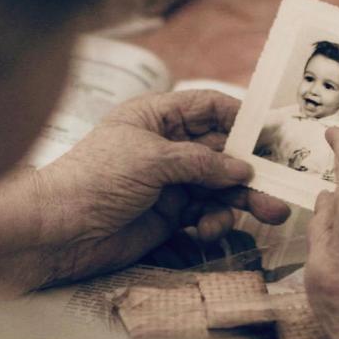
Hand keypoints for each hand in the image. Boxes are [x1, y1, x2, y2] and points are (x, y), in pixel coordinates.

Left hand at [0, 90, 288, 289]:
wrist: (56, 230)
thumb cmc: (96, 178)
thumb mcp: (151, 159)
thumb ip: (201, 162)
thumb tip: (242, 169)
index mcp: (157, 117)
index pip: (208, 107)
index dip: (240, 117)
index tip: (272, 133)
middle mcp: (166, 146)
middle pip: (221, 151)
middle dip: (250, 168)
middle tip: (282, 183)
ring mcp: (168, 183)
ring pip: (218, 187)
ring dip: (243, 200)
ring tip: (270, 214)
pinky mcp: (168, 216)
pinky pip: (205, 214)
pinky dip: (213, 222)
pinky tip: (207, 231)